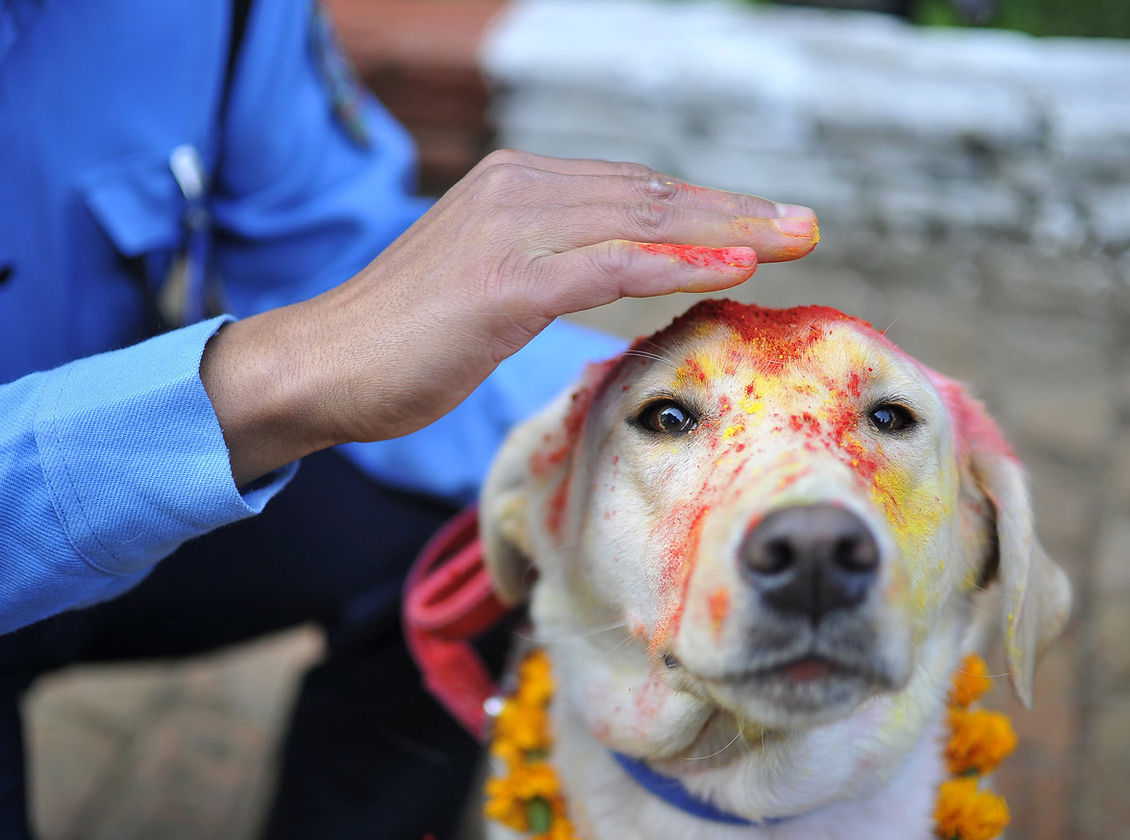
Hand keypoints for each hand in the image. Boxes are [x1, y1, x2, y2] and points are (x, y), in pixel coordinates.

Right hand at [201, 151, 818, 484]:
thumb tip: (602, 276)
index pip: (631, 191)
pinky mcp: (504, 282)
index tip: (765, 225)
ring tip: (794, 238)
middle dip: (735, 210)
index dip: (704, 208)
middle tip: (807, 224)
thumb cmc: (400, 342)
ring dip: (727, 228)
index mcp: (514, 185)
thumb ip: (545, 266)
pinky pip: (609, 266)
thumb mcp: (485, 287)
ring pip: (642, 219)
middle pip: (650, 194)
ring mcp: (510, 230)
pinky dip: (675, 261)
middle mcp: (516, 189)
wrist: (322, 365)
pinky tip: (732, 263)